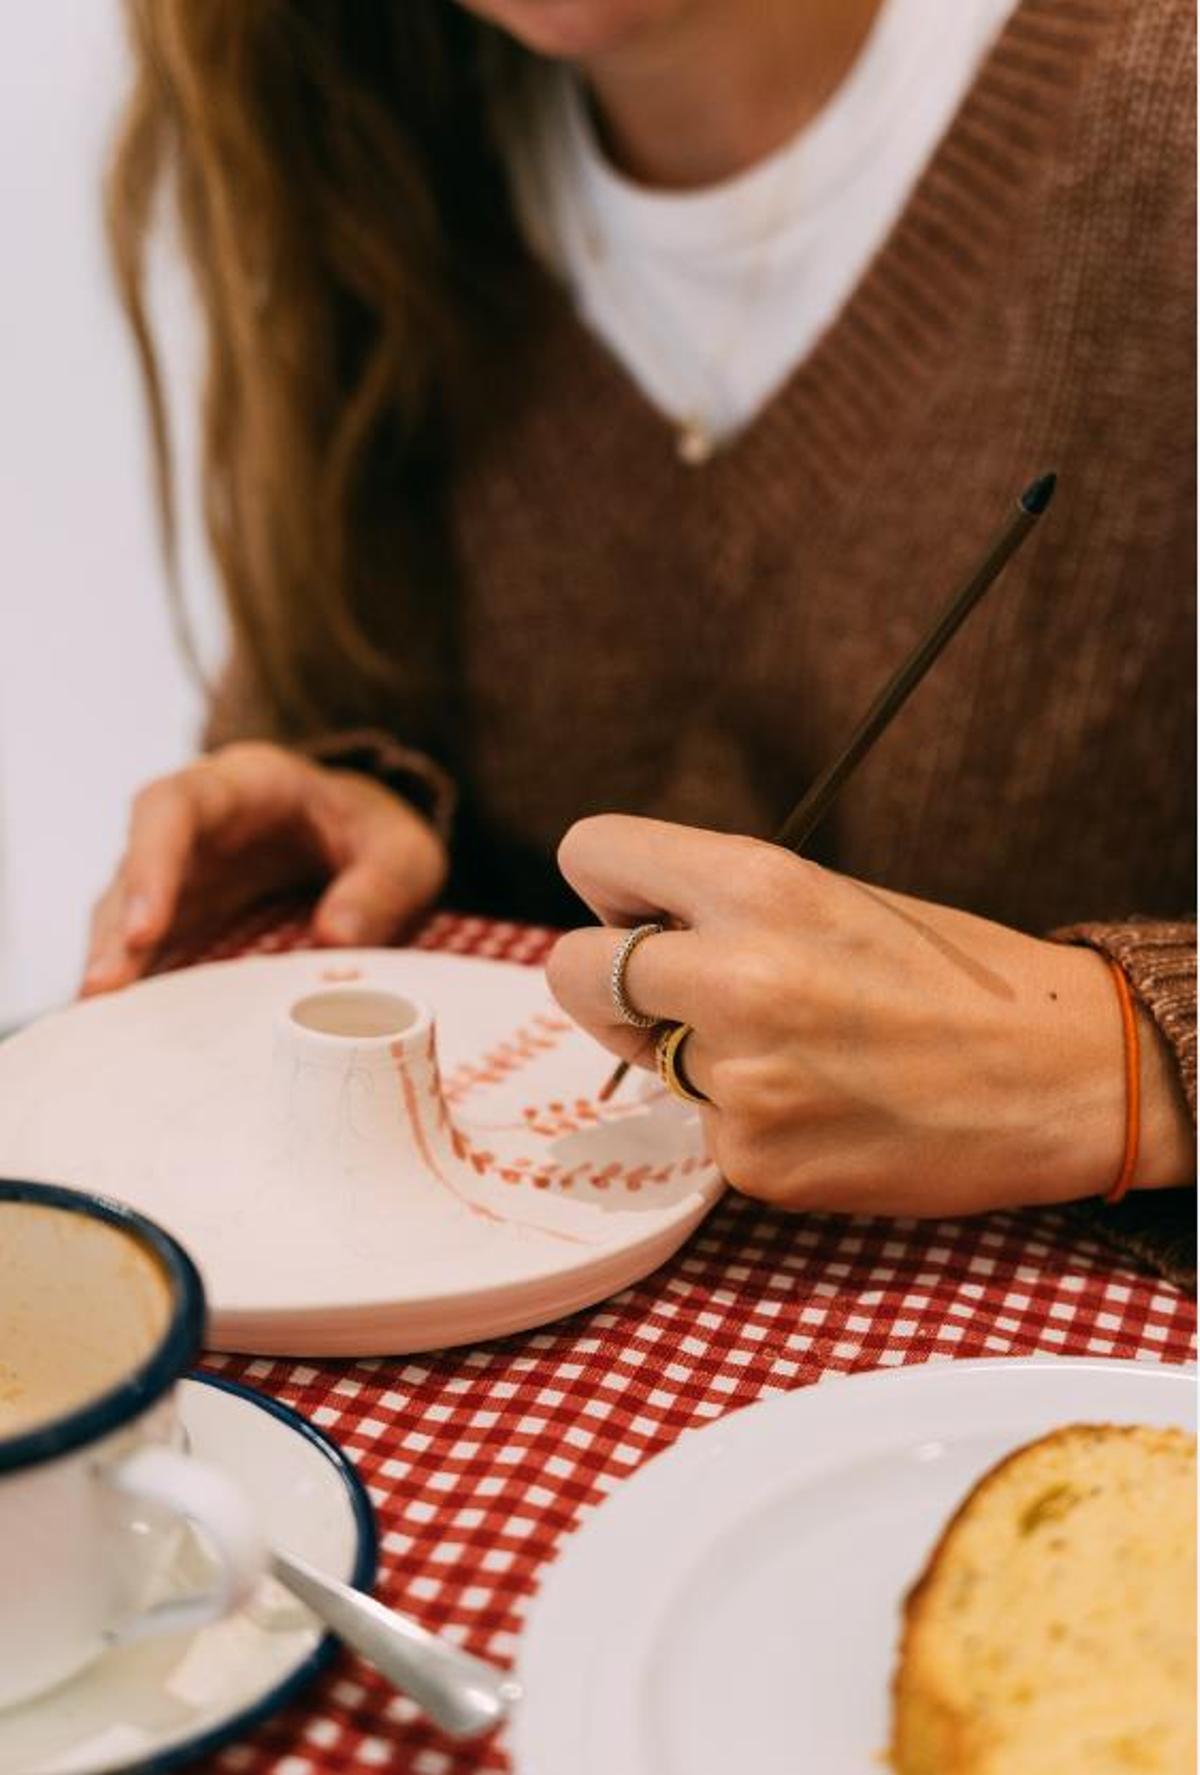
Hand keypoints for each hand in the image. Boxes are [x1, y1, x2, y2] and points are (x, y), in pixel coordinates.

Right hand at [82, 742, 447, 994]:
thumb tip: (336, 937)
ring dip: (114, 964)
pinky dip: (137, 987)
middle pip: (133, 867)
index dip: (151, 863)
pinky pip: (147, 950)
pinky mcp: (182, 918)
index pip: (175, 807)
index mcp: (244, 785)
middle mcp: (194, 826)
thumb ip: (382, 884)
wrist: (361, 837)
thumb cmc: (374, 834)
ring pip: (125, 913)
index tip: (144, 927)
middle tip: (102, 992)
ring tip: (99, 1021)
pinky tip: (121, 1032)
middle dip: (115, 930)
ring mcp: (180, 874)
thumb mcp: (405, 851)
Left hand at [546, 817, 1193, 1215]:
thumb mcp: (829, 896)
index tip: (637, 908)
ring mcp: (739, 1079)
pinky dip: (747, 1120)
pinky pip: (704, 1127)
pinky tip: (824, 1108)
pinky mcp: (753, 1160)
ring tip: (799, 1053)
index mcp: (757, 883)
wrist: (1061, 1077)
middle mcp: (734, 976)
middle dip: (618, 979)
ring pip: (643, 1055)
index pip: (591, 852)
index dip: (610, 884)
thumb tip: (617, 921)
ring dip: (694, 1053)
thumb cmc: (951, 975)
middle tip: (690, 991)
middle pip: (574, 969)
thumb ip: (716, 903)